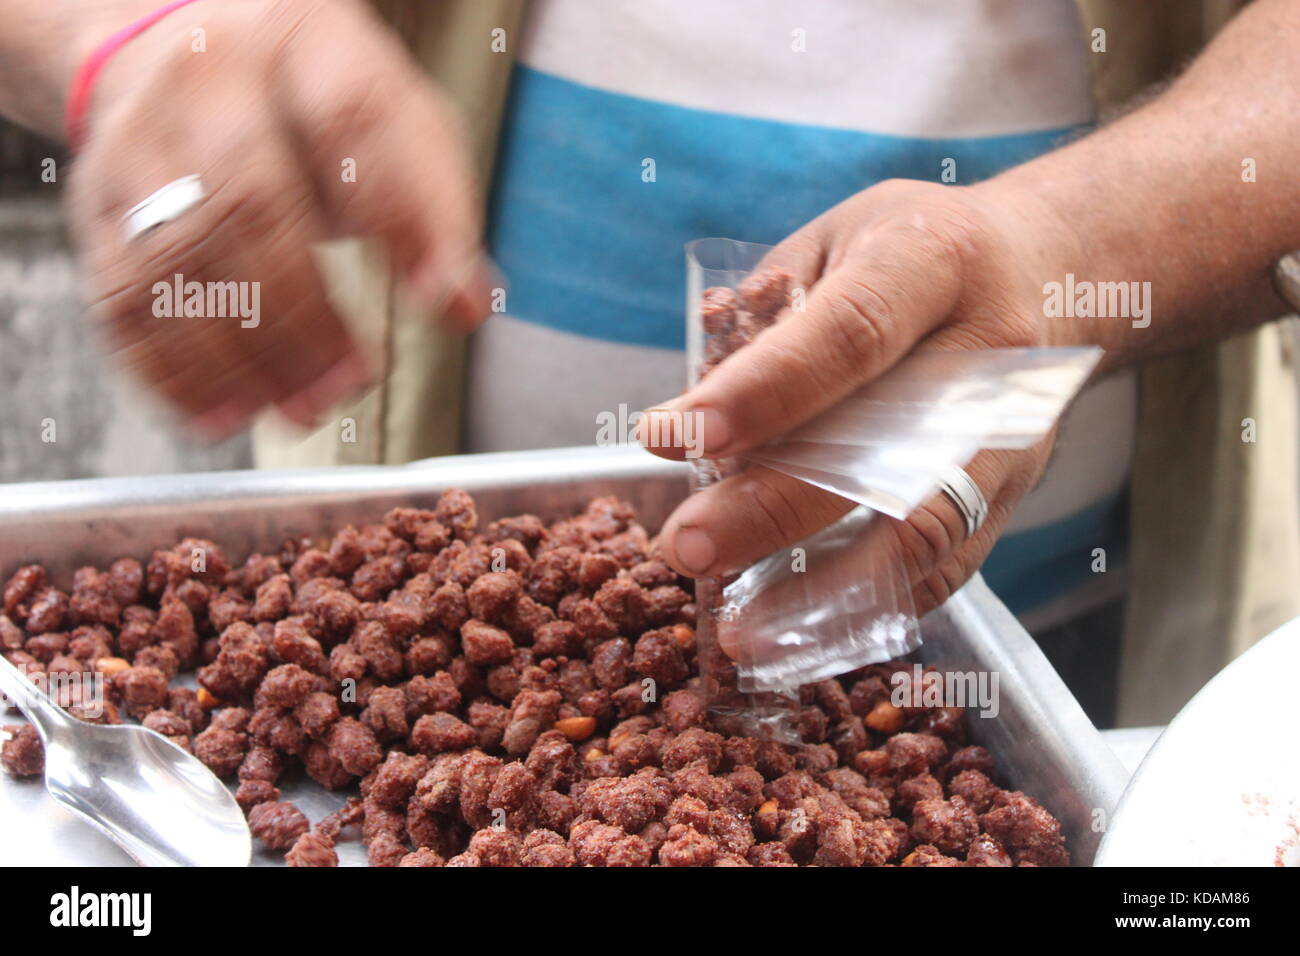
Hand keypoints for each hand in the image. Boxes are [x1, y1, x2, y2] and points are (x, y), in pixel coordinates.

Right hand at [65, 0, 493, 438]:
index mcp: (304, 45)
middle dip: (303, 315)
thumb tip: (465, 306)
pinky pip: (120, 298)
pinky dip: (169, 371)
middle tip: (348, 384)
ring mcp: (137, 143)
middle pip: (247, 201)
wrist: (182, 48)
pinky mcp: (97, 207)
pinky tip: (219, 414)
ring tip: (298, 410)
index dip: (397, 215)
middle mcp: (206, 83)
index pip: (351, 122)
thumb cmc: (310, 102)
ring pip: (175, 260)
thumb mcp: (395, 123)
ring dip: (239, 358)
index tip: (439, 299)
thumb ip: (435, 210)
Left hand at [641, 178, 1070, 615]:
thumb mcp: (835, 237)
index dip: (765, 391)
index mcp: (935, 263)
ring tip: (737, 628)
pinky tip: (797, 634)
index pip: (849, 334)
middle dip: (773, 511)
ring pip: (924, 536)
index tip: (675, 435)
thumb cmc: (914, 250)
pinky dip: (868, 610)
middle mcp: (989, 356)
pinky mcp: (1013, 496)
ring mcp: (1012, 436)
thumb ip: (764, 315)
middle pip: (886, 454)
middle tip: (685, 546)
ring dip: (823, 595)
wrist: (1048, 273)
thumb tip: (687, 421)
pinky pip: (945, 571)